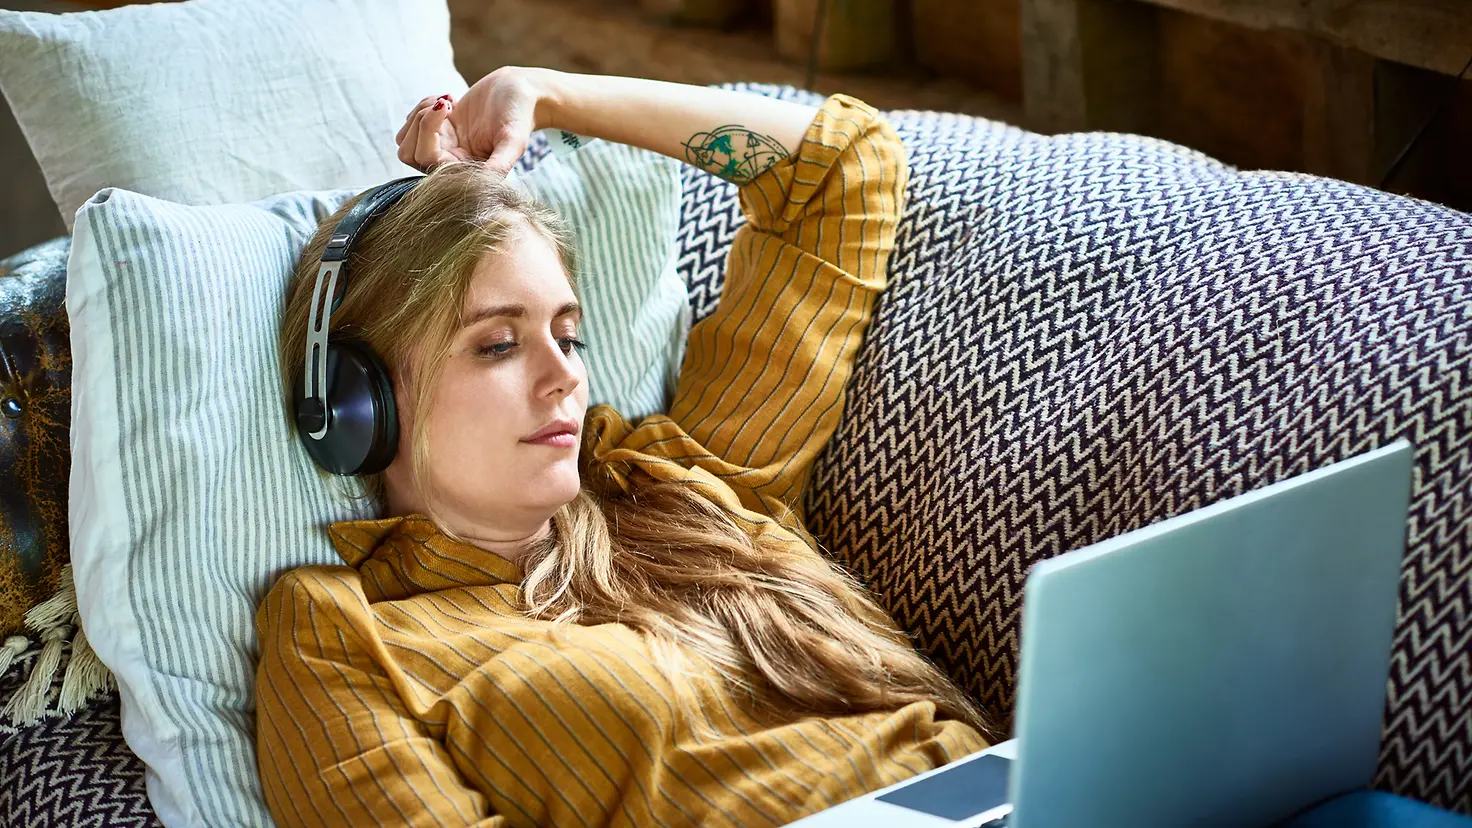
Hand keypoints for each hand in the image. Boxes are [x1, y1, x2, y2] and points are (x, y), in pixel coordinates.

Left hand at [395, 66, 547, 175]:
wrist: (520, 92)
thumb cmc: (520, 115)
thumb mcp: (514, 142)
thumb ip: (499, 165)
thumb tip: (486, 184)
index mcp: (466, 170)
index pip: (427, 161)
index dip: (427, 133)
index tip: (448, 107)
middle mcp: (451, 162)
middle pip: (408, 153)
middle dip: (421, 122)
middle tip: (445, 104)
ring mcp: (443, 146)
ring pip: (405, 139)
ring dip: (420, 114)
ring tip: (446, 102)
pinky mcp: (438, 129)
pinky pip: (411, 123)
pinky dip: (423, 106)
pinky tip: (449, 101)